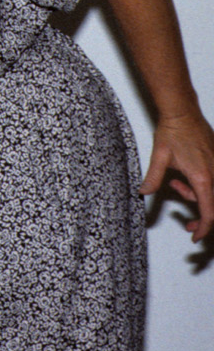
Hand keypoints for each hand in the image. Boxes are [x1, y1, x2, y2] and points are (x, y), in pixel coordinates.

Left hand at [140, 109, 213, 241]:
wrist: (183, 113)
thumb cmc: (173, 132)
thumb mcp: (159, 157)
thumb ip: (153, 178)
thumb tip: (143, 192)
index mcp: (203, 177)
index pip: (209, 212)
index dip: (204, 228)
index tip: (195, 237)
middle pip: (212, 206)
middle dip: (200, 218)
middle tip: (186, 225)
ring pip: (210, 195)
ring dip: (194, 198)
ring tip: (174, 184)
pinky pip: (210, 183)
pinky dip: (197, 187)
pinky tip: (181, 178)